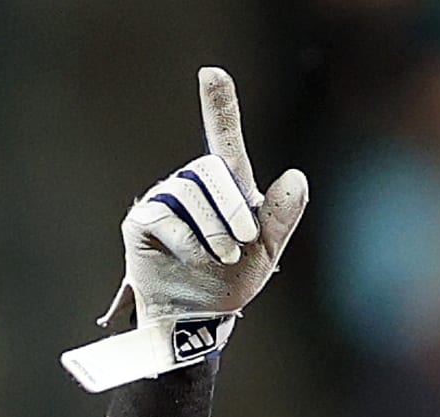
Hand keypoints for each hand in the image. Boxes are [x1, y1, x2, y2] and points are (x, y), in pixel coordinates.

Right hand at [64, 66, 307, 391]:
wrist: (197, 320)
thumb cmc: (231, 284)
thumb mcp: (266, 253)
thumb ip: (281, 216)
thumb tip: (297, 176)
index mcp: (227, 188)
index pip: (222, 137)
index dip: (218, 104)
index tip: (212, 73)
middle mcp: (193, 186)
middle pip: (210, 169)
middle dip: (232, 207)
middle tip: (245, 244)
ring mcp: (165, 201)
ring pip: (189, 190)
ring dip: (213, 229)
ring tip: (222, 257)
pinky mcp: (142, 221)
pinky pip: (165, 215)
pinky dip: (187, 239)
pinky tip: (194, 258)